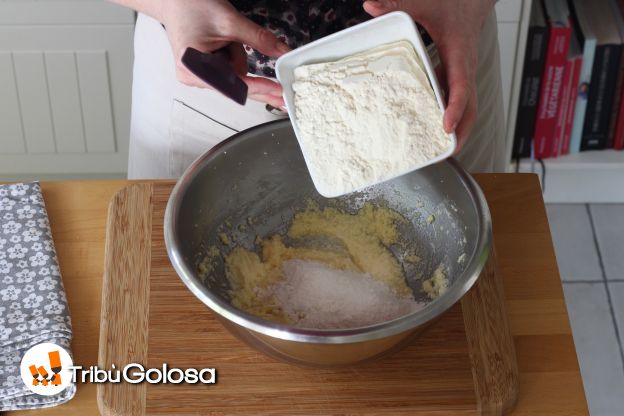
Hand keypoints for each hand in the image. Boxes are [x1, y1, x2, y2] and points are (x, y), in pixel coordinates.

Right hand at [160, 0, 289, 106]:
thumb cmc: (191, 5)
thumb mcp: (230, 20)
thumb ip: (258, 38)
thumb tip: (282, 51)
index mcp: (194, 69)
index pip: (234, 84)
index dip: (259, 88)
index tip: (277, 91)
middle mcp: (194, 78)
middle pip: (235, 85)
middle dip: (255, 79)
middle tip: (281, 94)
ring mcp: (197, 76)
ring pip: (234, 75)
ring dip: (238, 55)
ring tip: (224, 35)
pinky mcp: (203, 71)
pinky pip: (228, 69)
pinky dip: (233, 55)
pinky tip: (224, 42)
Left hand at [363, 0, 495, 149]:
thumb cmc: (454, 3)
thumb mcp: (425, 3)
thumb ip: (397, 4)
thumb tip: (370, 5)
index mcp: (459, 53)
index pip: (460, 85)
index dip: (454, 107)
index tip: (446, 126)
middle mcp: (465, 67)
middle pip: (471, 104)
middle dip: (463, 130)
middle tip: (449, 151)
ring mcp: (463, 72)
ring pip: (468, 104)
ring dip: (460, 127)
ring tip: (444, 149)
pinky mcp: (458, 73)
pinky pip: (458, 98)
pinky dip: (451, 114)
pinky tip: (435, 126)